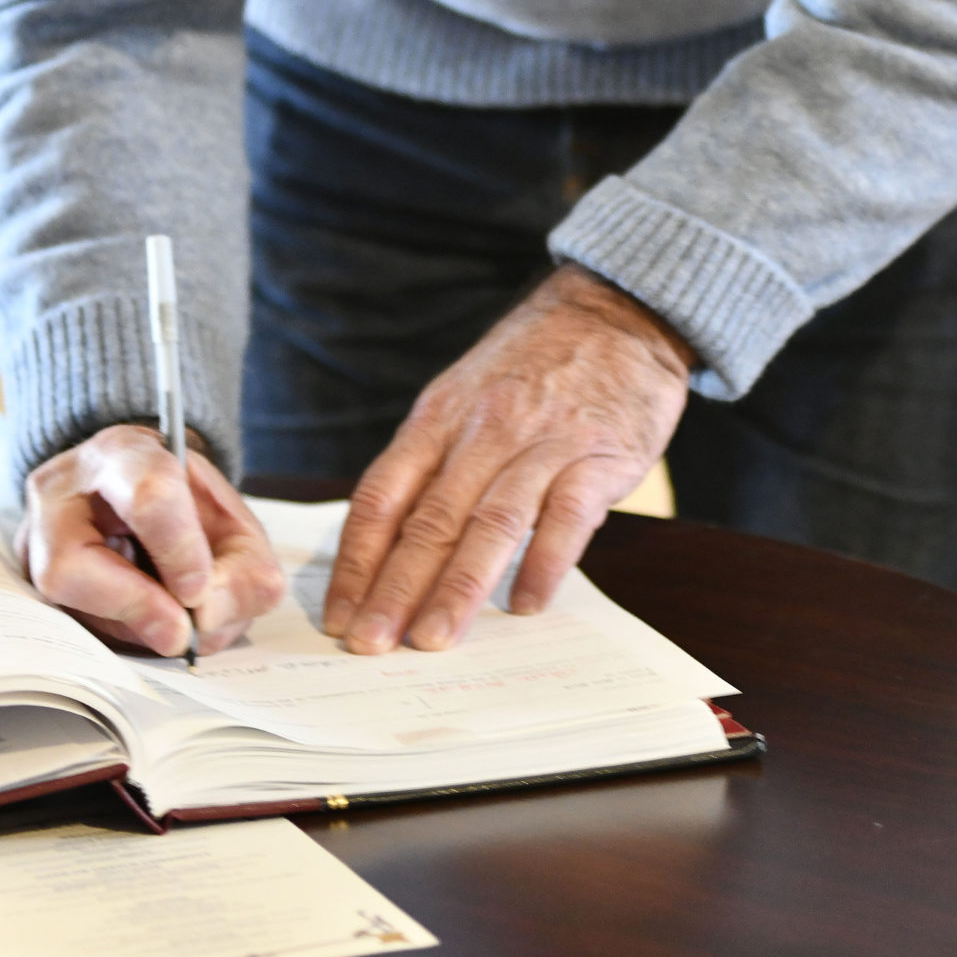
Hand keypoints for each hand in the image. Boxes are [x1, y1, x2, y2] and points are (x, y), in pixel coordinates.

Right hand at [19, 424, 284, 657]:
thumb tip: (210, 615)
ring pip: (58, 604)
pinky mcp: (26, 583)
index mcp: (122, 454)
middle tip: (180, 631)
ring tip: (168, 624)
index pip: (145, 494)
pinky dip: (113, 634)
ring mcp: (30, 542)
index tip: (198, 589)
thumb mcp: (232, 524)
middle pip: (69, 563)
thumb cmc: (185, 509)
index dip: (177, 549)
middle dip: (134, 606)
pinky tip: (142, 623)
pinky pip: (61, 625)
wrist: (136, 497)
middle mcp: (60, 494)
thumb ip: (245, 567)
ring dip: (126, 627)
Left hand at [323, 265, 693, 655]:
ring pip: (491, 521)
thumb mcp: (465, 394)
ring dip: (459, 586)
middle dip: (395, 588)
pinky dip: (545, 561)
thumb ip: (433, 461)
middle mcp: (483, 428)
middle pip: (430, 518)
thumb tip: (390, 546)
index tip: (342, 616)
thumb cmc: (532, 363)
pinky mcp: (599, 452)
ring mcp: (542, 440)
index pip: (384, 495)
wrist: (614, 310)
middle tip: (371, 646)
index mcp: (438, 416)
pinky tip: (526, 603)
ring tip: (434, 639)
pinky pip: (567, 514)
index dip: (358, 560)